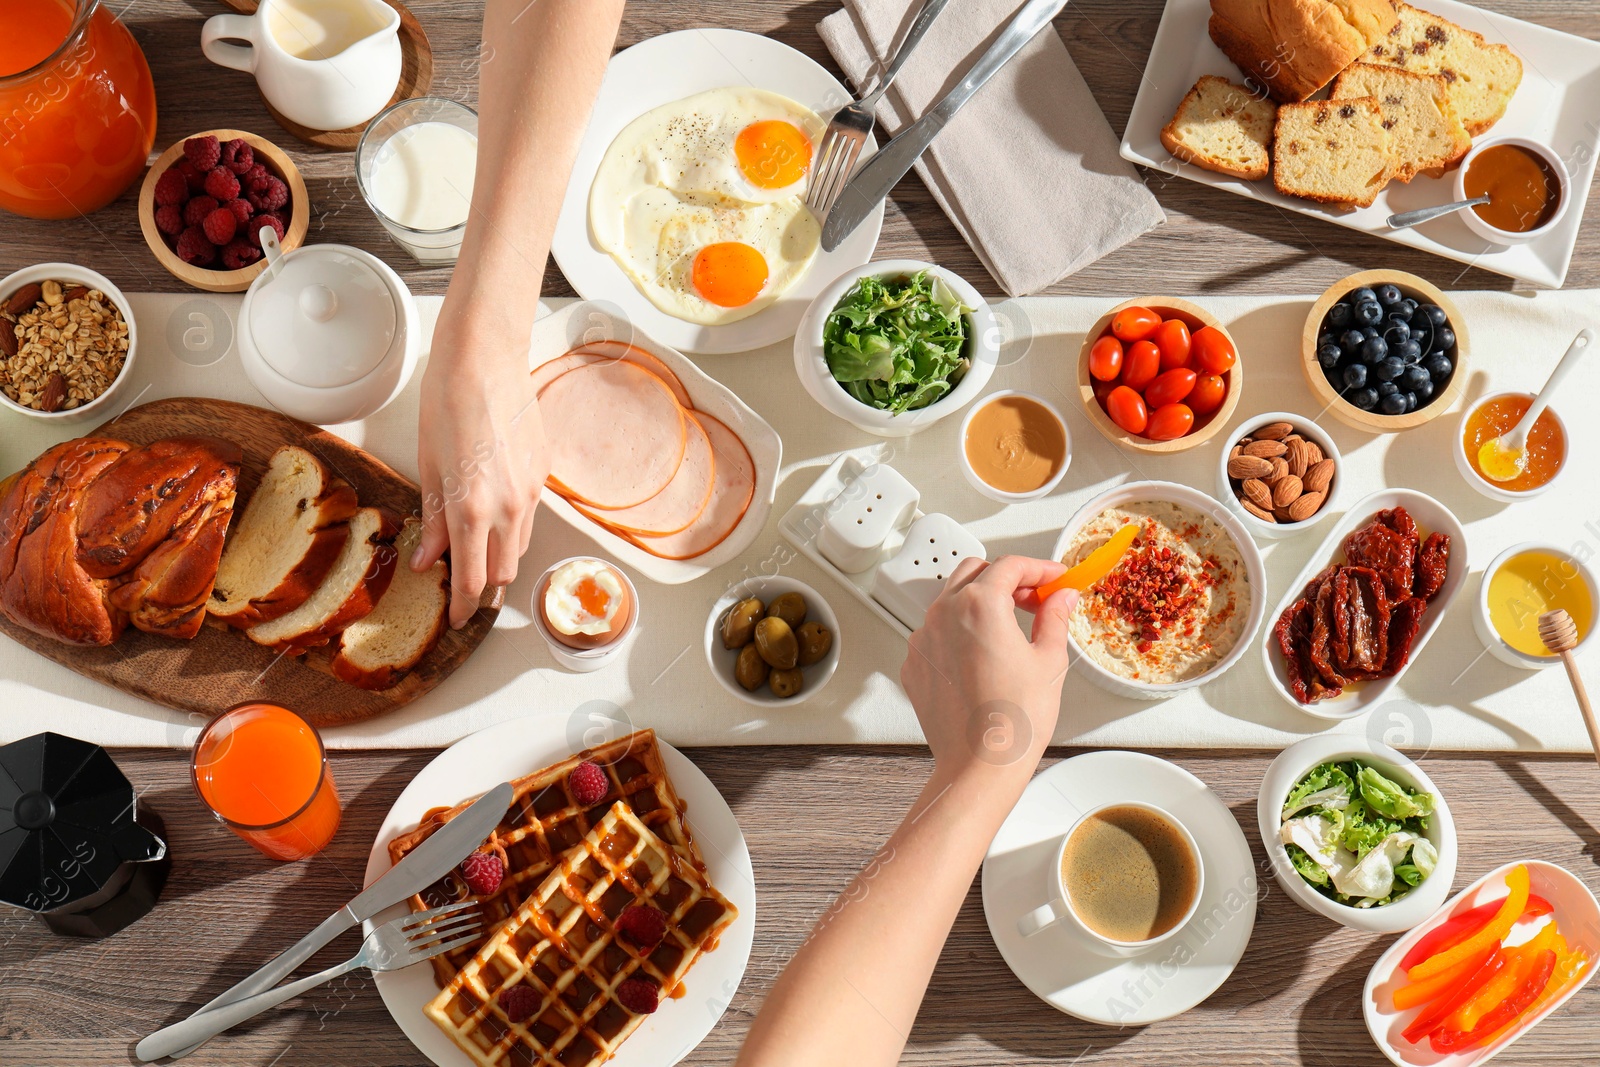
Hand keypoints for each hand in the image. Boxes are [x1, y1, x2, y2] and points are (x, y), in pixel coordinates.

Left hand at [412, 305, 548, 628]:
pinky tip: (495, 512)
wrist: (486, 359)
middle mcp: (509, 507)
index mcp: (473, 508)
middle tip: (464, 591)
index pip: (472, 579)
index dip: (465, 607)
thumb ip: (435, 518)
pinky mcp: (544, 473)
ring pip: (519, 547)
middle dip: (483, 588)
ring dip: (499, 559)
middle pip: (502, 572)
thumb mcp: (429, 465)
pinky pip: (530, 515)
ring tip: (477, 554)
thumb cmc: (448, 401)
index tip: (458, 620)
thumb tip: (428, 558)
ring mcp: (532, 491)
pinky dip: (512, 526)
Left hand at [900, 556, 1077, 783]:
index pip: (1010, 566)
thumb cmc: (1014, 720)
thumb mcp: (1049, 660)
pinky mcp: (915, 664)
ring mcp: (923, 639)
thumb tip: (1061, 598)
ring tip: (1011, 626)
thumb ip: (1054, 618)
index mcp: (979, 605)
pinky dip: (960, 632)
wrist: (979, 765)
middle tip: (1035, 599)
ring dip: (981, 602)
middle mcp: (943, 614)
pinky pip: (937, 633)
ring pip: (951, 601)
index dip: (1039, 568)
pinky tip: (983, 655)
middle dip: (1007, 578)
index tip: (1055, 579)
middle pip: (975, 572)